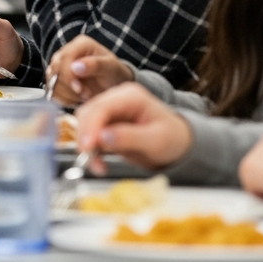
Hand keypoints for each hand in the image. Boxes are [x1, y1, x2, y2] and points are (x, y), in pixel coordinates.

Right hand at [46, 35, 134, 105]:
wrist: (112, 85)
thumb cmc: (114, 73)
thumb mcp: (112, 68)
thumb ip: (96, 65)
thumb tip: (75, 67)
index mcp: (81, 44)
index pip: (65, 58)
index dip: (68, 76)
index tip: (79, 89)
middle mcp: (66, 52)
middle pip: (55, 70)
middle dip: (69, 87)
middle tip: (86, 94)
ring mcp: (59, 65)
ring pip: (51, 81)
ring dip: (67, 94)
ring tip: (84, 95)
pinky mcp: (56, 79)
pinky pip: (51, 91)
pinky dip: (63, 99)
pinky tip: (77, 98)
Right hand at [75, 83, 192, 172]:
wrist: (177, 145)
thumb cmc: (172, 139)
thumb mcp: (156, 141)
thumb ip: (130, 138)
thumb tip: (102, 137)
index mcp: (131, 96)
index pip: (102, 107)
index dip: (91, 126)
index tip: (87, 147)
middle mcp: (117, 99)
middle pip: (88, 113)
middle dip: (85, 136)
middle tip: (88, 158)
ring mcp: (110, 111)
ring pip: (85, 124)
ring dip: (86, 146)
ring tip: (98, 165)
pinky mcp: (105, 125)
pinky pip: (89, 136)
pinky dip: (90, 151)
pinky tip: (98, 163)